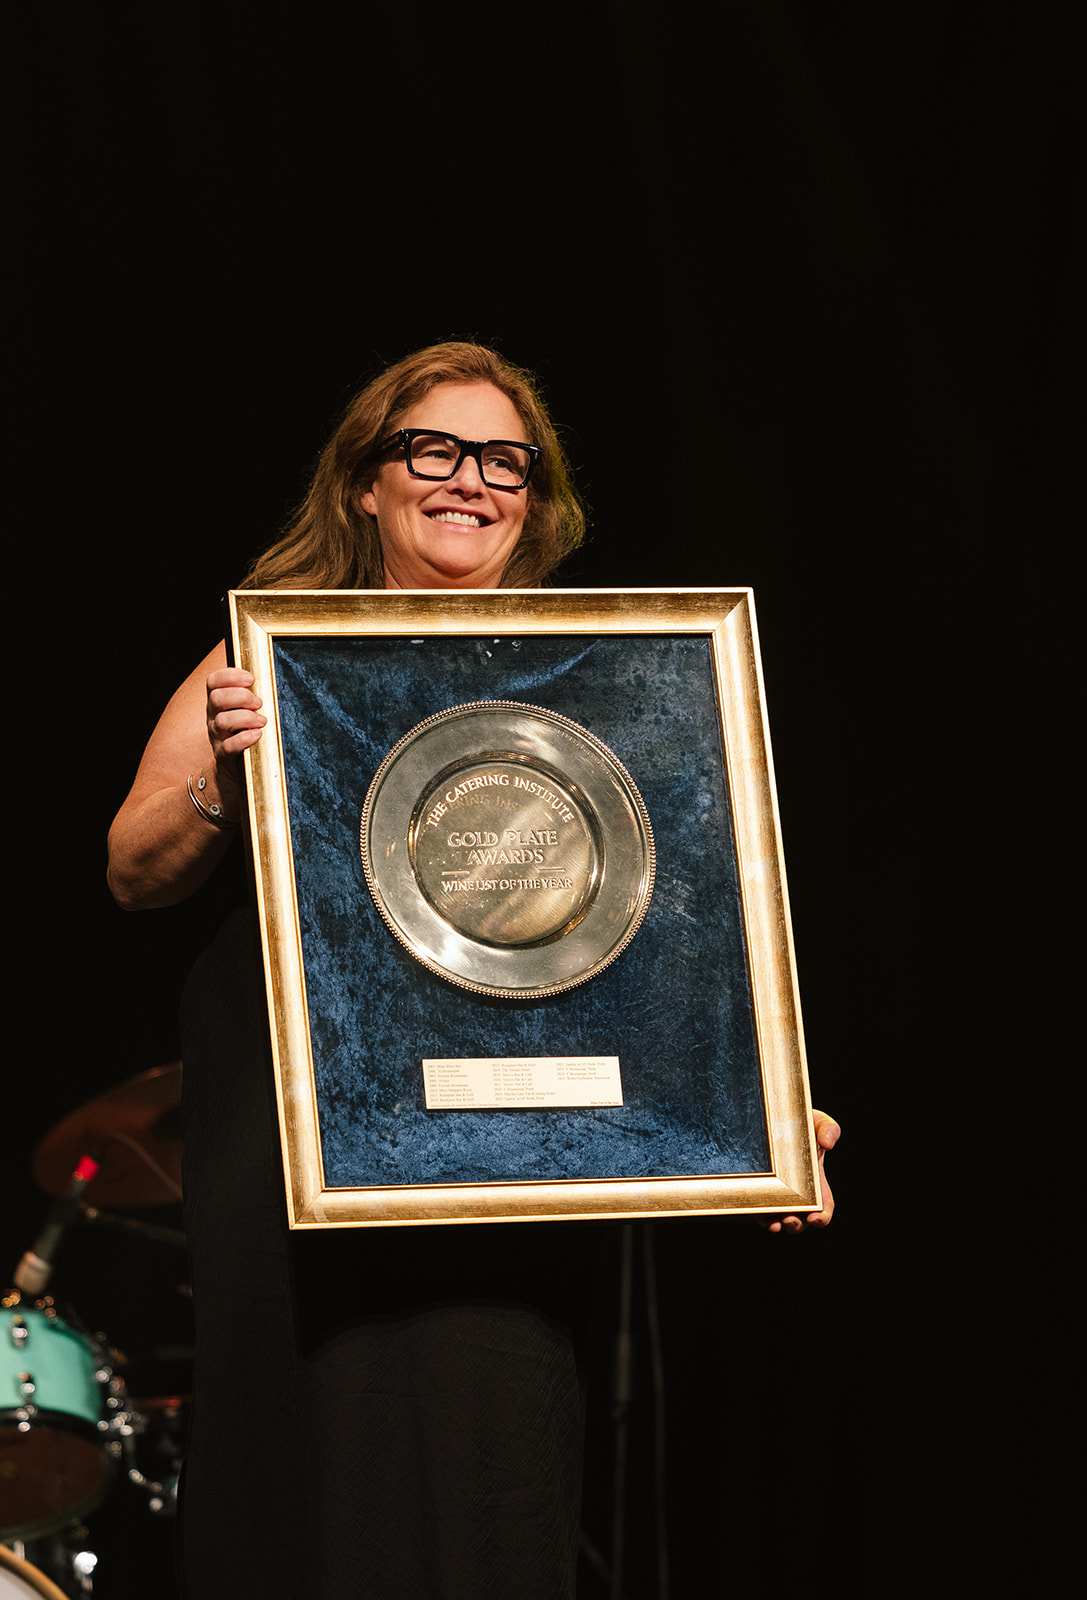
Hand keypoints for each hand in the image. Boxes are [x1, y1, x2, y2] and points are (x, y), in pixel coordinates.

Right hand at [206, 667, 266, 762]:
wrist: (238, 765)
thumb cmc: (245, 729)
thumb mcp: (243, 708)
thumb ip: (251, 694)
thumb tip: (271, 679)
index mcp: (217, 701)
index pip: (213, 681)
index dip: (231, 676)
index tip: (251, 679)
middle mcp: (213, 716)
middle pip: (217, 698)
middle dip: (241, 697)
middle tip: (259, 703)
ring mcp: (217, 735)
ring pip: (222, 721)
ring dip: (246, 717)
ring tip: (262, 721)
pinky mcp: (223, 754)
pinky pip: (229, 746)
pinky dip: (244, 739)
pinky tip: (257, 735)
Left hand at [765, 1109, 839, 1234]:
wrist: (773, 1118)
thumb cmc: (801, 1122)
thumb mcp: (817, 1122)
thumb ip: (829, 1129)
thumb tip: (827, 1143)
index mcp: (816, 1184)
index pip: (823, 1209)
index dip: (821, 1218)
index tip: (816, 1218)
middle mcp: (797, 1193)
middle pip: (800, 1220)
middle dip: (796, 1225)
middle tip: (790, 1220)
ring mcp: (778, 1194)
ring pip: (778, 1219)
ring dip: (777, 1224)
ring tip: (774, 1223)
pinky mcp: (758, 1191)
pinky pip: (758, 1210)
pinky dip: (759, 1216)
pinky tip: (757, 1214)